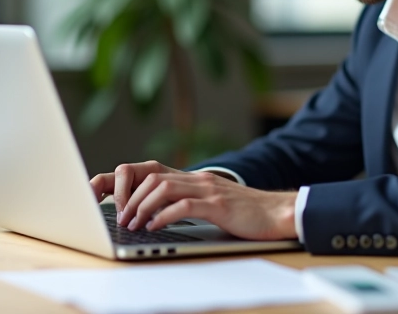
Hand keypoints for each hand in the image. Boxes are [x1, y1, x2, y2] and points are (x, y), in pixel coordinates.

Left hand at [119, 171, 297, 240]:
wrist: (278, 213)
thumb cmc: (247, 213)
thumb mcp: (214, 203)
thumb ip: (191, 202)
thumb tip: (159, 214)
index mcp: (196, 179)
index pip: (154, 171)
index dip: (131, 185)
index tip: (118, 202)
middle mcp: (200, 179)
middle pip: (153, 177)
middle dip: (131, 197)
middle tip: (122, 218)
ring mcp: (209, 190)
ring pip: (163, 187)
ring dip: (142, 206)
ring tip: (133, 223)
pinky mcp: (218, 205)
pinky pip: (183, 205)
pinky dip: (163, 216)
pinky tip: (154, 227)